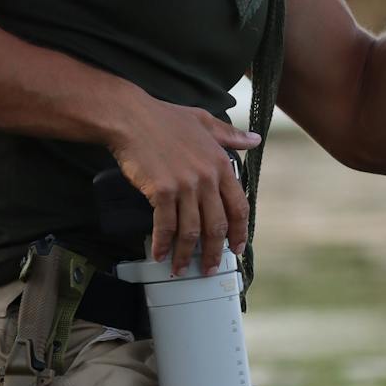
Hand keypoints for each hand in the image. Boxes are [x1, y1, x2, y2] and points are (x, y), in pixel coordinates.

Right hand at [108, 91, 258, 276]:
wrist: (131, 117)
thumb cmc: (164, 118)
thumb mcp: (204, 121)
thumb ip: (231, 135)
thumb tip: (255, 140)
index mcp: (220, 164)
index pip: (238, 207)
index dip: (239, 232)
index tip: (237, 248)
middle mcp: (206, 178)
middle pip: (216, 226)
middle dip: (214, 252)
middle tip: (209, 268)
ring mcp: (184, 186)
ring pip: (191, 231)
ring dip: (186, 255)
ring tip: (181, 268)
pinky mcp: (161, 191)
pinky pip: (165, 226)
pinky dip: (163, 243)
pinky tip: (160, 254)